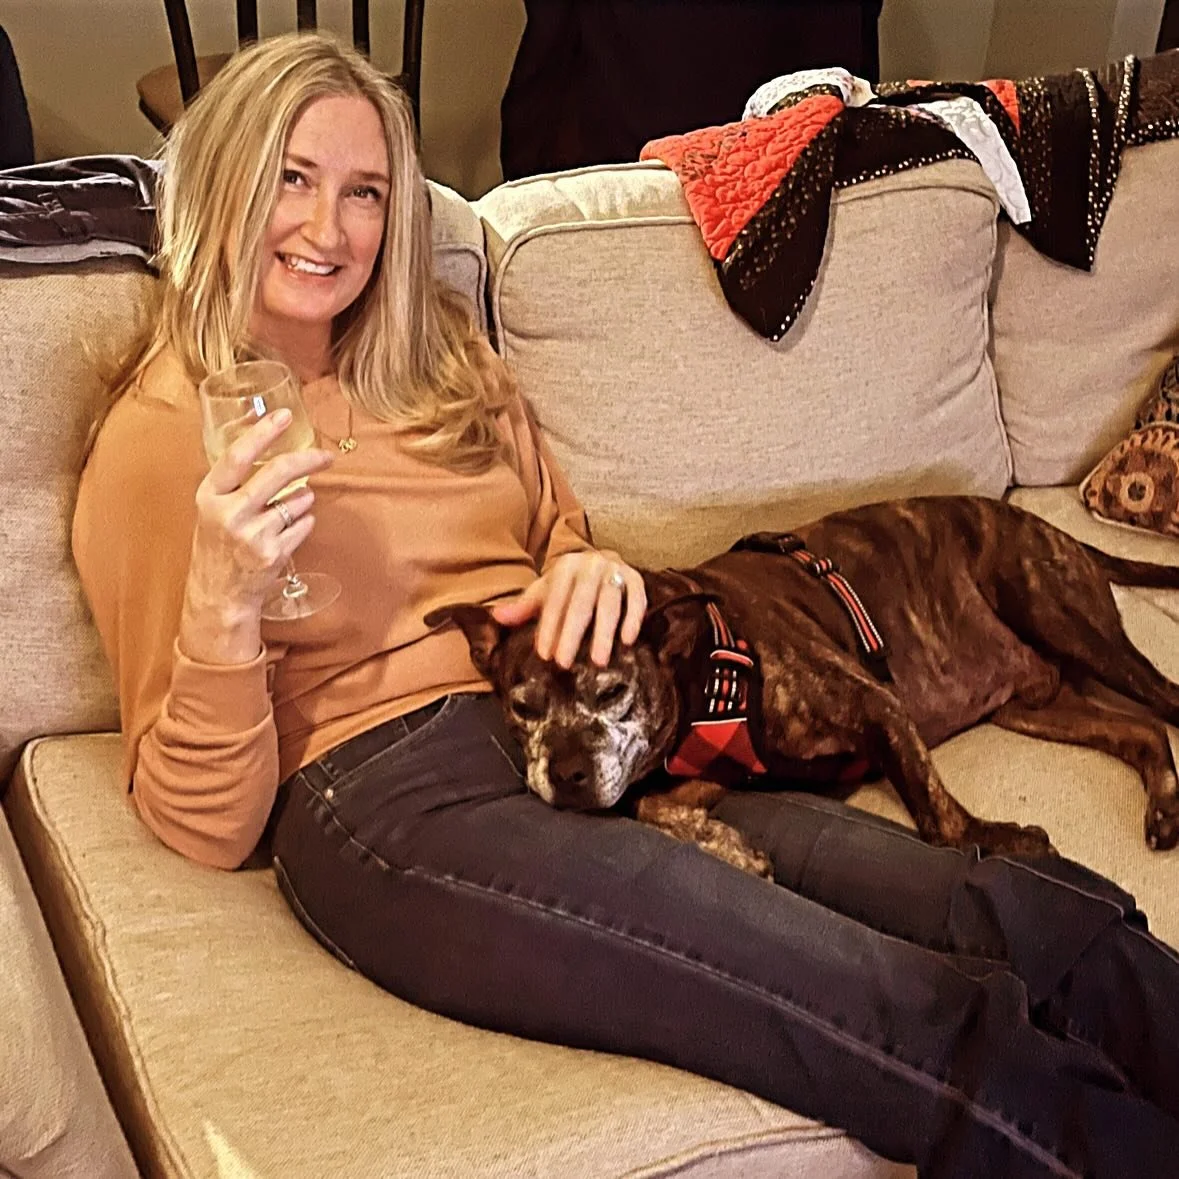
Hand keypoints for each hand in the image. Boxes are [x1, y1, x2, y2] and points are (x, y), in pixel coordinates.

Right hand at [186, 409, 333, 619]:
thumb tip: (270, 443)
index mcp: (209, 496)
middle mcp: (229, 513)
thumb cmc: (219, 544)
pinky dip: (305, 522)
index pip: (238, 455)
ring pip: (297, 501)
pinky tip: (289, 530)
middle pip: (278, 473)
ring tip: (289, 510)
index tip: (285, 415)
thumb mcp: (213, 508)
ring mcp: (253, 535)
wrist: (219, 593)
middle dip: (308, 460)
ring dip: (303, 499)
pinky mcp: (274, 554)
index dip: (264, 433)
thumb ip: (235, 481)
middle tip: (326, 456)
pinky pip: (304, 525)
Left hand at [492, 550, 646, 667]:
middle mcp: (591, 565)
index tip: (545, 655)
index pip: (555, 600)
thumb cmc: (569, 585)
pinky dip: (634, 618)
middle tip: (565, 663)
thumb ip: (524, 607)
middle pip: (581, 603)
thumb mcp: (545, 592)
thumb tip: (497, 618)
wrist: (601, 562)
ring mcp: (615, 570)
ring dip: (604, 632)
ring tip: (598, 661)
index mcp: (565, 567)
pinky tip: (627, 640)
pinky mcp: (635, 577)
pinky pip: (637, 597)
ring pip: (610, 602)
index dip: (549, 627)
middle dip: (572, 634)